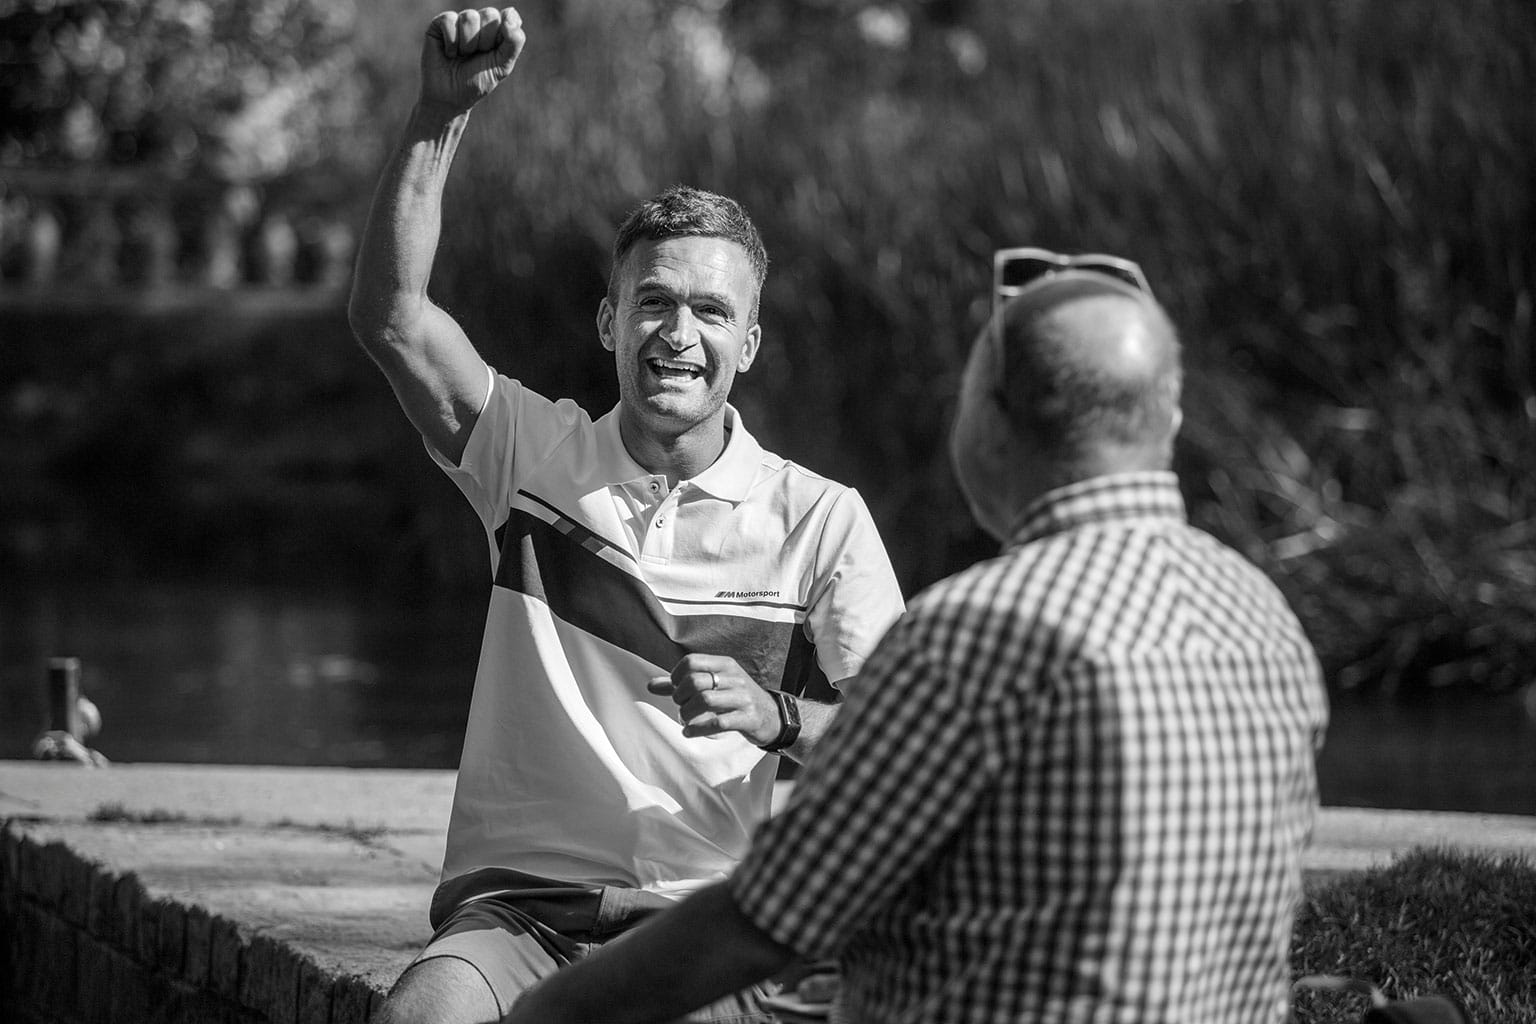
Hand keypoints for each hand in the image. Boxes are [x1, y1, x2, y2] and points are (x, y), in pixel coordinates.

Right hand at [420, 7, 525, 114]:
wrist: (450, 97)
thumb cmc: (476, 81)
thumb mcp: (502, 65)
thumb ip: (514, 41)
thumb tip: (510, 12)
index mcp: (498, 30)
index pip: (508, 16)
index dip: (502, 36)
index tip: (494, 52)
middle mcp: (480, 21)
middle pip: (490, 14)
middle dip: (485, 41)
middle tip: (476, 56)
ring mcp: (459, 21)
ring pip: (470, 17)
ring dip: (467, 44)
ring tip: (462, 55)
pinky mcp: (440, 23)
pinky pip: (449, 19)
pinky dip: (451, 42)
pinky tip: (449, 53)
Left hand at [649, 655, 781, 745]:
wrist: (772, 716)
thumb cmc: (735, 699)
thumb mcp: (714, 686)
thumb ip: (682, 685)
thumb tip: (651, 685)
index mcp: (724, 664)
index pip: (692, 661)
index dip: (676, 676)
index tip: (675, 690)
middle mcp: (734, 677)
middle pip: (696, 681)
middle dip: (680, 697)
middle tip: (680, 707)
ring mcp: (743, 697)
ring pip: (705, 700)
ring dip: (687, 713)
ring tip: (684, 720)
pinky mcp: (748, 718)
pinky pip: (719, 722)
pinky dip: (698, 729)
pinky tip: (689, 732)